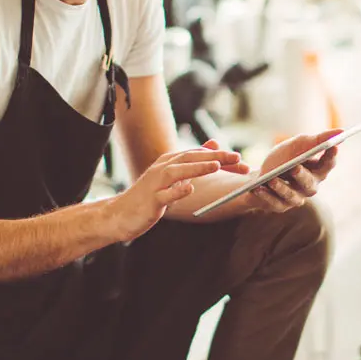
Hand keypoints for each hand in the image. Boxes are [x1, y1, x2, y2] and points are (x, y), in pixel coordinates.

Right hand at [107, 145, 244, 240]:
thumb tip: (213, 145)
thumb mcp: (170, 177)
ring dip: (197, 167)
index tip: (240, 160)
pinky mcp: (150, 202)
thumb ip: (191, 163)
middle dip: (215, 156)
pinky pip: (164, 195)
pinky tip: (189, 189)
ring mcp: (155, 185)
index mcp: (168, 162)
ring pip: (176, 172)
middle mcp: (162, 169)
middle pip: (190, 157)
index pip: (197, 153)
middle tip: (237, 158)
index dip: (220, 155)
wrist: (120, 214)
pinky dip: (177, 191)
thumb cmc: (148, 196)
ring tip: (216, 165)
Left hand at [250, 129, 340, 212]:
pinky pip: (274, 203)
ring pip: (292, 196)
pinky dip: (266, 196)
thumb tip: (341, 131)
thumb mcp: (296, 145)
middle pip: (310, 184)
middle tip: (295, 167)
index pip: (328, 165)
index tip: (332, 146)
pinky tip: (258, 189)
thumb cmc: (282, 159)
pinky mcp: (279, 206)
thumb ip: (317, 139)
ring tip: (271, 179)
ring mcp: (295, 198)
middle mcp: (309, 187)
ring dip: (282, 187)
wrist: (259, 176)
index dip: (331, 156)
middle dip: (303, 176)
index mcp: (317, 171)